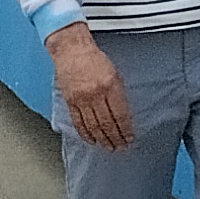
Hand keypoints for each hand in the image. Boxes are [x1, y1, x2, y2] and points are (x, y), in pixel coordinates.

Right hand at [48, 24, 133, 150]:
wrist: (71, 50)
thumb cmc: (94, 59)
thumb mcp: (115, 73)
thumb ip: (119, 94)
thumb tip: (123, 114)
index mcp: (110, 86)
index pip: (120, 115)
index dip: (125, 130)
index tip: (129, 138)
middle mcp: (95, 95)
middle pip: (107, 124)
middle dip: (115, 138)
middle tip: (120, 147)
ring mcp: (81, 99)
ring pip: (93, 126)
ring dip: (102, 140)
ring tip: (108, 147)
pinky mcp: (70, 102)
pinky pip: (78, 123)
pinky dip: (85, 134)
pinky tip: (92, 140)